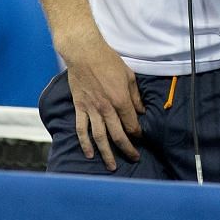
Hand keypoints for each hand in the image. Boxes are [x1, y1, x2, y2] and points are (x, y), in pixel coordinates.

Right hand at [62, 35, 143, 170]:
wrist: (84, 53)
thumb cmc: (108, 61)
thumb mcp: (129, 75)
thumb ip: (135, 95)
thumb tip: (140, 110)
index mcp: (120, 100)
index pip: (131, 124)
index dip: (137, 134)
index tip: (140, 138)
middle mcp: (106, 108)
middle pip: (117, 135)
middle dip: (126, 149)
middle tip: (133, 158)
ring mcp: (91, 109)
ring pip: (99, 137)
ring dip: (106, 153)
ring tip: (111, 166)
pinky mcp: (79, 108)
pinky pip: (81, 129)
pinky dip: (84, 143)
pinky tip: (89, 153)